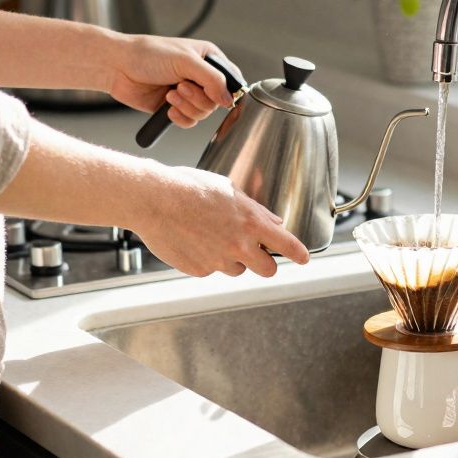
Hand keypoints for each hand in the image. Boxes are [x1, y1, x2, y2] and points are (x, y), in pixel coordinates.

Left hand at [107, 36, 243, 127]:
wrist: (118, 66)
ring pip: (203, 113)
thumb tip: (228, 101)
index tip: (215, 95)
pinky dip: (179, 117)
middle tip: (180, 87)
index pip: (231, 80)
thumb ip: (212, 80)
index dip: (226, 92)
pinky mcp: (175, 107)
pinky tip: (167, 107)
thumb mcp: (186, 61)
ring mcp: (187, 93)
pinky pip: (189, 121)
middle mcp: (200, 77)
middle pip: (216, 101)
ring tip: (170, 95)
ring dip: (186, 106)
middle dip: (198, 98)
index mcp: (208, 59)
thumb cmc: (148, 54)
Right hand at [133, 165, 309, 277]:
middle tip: (255, 254)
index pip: (286, 244)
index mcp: (251, 222)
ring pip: (235, 269)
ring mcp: (219, 261)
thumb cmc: (188, 187)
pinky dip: (205, 260)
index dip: (299, 254)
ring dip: (230, 259)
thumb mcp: (228, 189)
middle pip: (267, 270)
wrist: (154, 199)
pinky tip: (192, 240)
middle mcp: (239, 246)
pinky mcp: (199, 270)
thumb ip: (255, 210)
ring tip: (209, 236)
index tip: (304, 258)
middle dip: (264, 264)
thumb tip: (274, 222)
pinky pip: (209, 270)